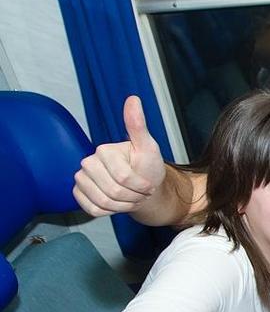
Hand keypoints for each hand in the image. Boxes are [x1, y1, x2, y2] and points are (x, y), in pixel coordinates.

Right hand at [73, 95, 165, 216]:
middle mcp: (88, 163)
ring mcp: (81, 179)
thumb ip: (138, 126)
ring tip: (131, 197)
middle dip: (133, 197)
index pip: (124, 177)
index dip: (141, 185)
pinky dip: (110, 212)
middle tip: (140, 192)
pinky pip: (93, 210)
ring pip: (104, 203)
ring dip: (124, 206)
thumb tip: (133, 99)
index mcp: (103, 151)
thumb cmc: (146, 167)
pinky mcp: (78, 194)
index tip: (149, 184)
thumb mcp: (148, 147)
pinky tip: (117, 203)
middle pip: (114, 192)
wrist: (141, 187)